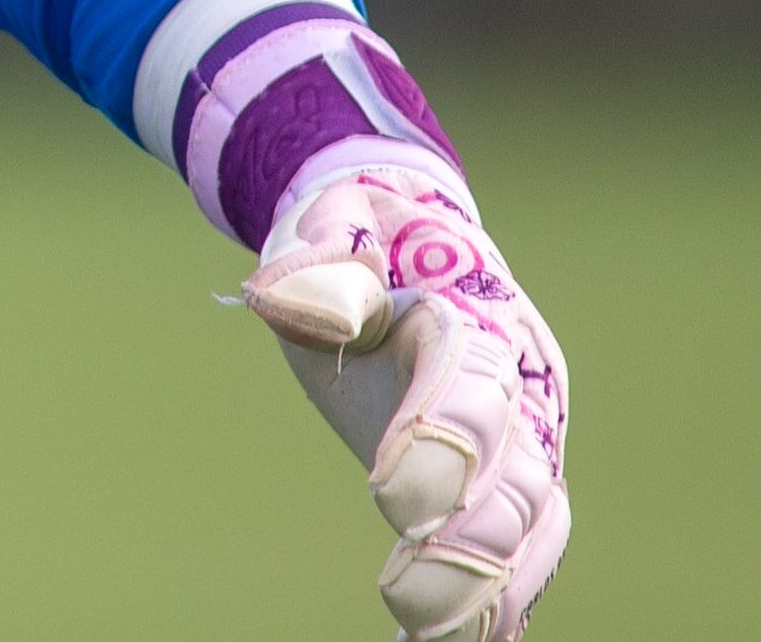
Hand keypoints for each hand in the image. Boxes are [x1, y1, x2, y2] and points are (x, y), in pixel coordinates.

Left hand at [246, 166, 569, 639]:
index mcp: (477, 311)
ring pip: (536, 527)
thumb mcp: (326, 223)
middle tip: (403, 592)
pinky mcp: (513, 487)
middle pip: (522, 473)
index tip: (385, 494)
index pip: (475, 380)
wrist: (405, 240)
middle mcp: (522, 384)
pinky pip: (522, 556)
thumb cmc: (358, 235)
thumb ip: (315, 260)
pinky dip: (494, 606)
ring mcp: (527, 440)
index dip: (441, 437)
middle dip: (472, 540)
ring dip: (489, 589)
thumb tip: (287, 299)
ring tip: (427, 633)